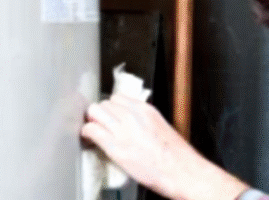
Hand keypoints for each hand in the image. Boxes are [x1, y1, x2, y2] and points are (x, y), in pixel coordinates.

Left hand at [81, 95, 248, 199]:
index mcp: (146, 110)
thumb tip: (131, 124)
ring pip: (95, 111)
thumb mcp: (161, 127)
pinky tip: (89, 140)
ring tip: (95, 132)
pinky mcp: (115, 146)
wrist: (180, 171)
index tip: (110, 117)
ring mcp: (124, 129)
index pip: (118, 98)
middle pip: (105, 103)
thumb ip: (144, 121)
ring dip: (92, 121)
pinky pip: (92, 130)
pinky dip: (88, 133)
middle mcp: (134, 115)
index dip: (111, 109)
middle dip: (100, 114)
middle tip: (100, 126)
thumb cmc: (175, 156)